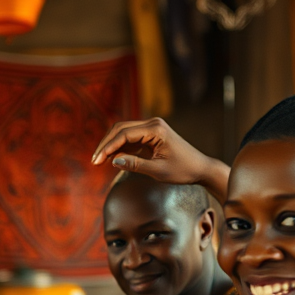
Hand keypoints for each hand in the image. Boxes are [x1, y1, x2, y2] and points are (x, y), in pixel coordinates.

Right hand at [91, 117, 216, 184]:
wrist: (200, 168)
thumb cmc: (183, 170)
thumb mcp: (157, 171)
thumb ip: (135, 164)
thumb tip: (113, 161)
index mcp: (156, 129)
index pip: (124, 134)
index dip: (108, 147)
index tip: (97, 161)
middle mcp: (153, 123)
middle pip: (120, 128)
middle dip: (105, 144)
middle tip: (94, 161)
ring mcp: (152, 127)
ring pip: (123, 131)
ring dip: (110, 144)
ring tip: (99, 160)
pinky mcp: (151, 133)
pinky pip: (130, 137)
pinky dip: (119, 146)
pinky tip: (111, 158)